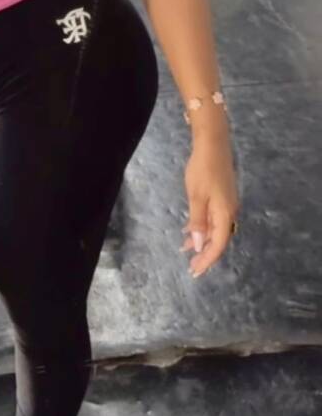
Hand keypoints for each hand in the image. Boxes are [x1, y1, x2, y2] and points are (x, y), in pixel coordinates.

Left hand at [179, 136, 238, 277]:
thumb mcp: (197, 197)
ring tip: (186, 251)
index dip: (207, 260)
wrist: (213, 144)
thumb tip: (200, 246)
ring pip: (215, 230)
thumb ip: (198, 222)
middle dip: (205, 255)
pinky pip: (212, 219)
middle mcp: (229, 212)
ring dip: (202, 241)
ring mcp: (226, 204)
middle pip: (219, 240)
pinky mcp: (221, 197)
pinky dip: (202, 227)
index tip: (195, 271)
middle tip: (191, 267)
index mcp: (225, 214)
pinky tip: (189, 231)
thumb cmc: (202, 170)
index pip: (218, 244)